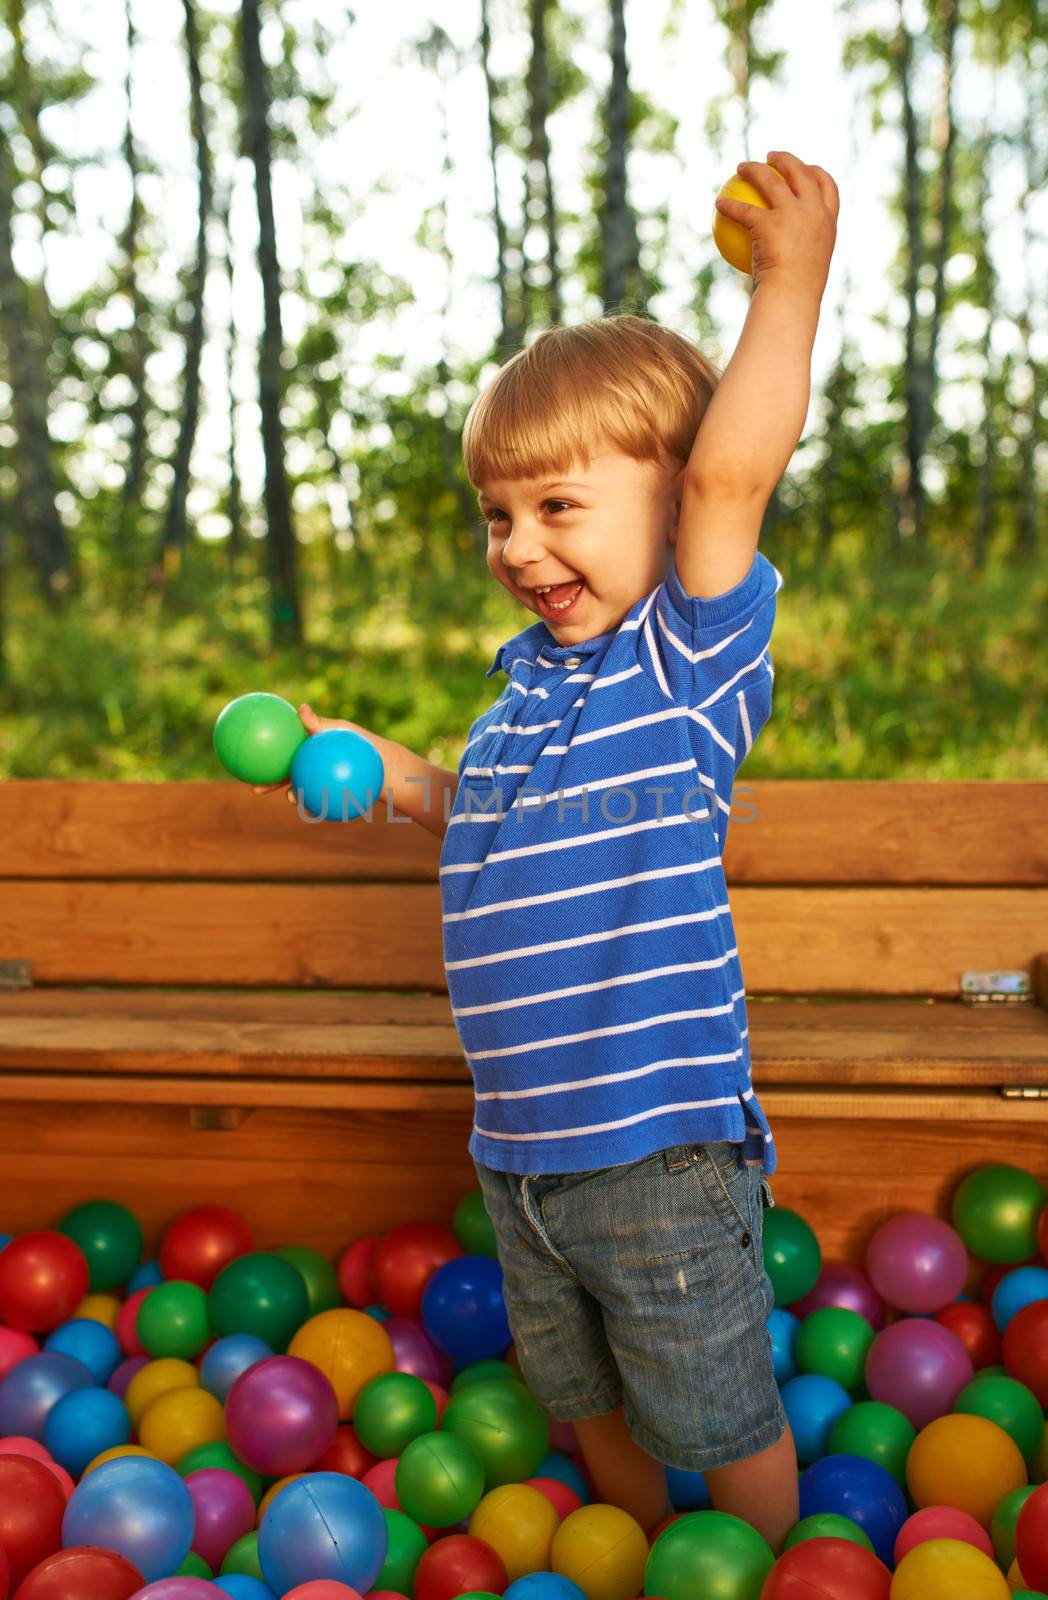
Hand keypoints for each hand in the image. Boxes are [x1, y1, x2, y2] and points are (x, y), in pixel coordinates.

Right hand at [251, 702, 355, 803]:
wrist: (383, 764)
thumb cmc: (360, 742)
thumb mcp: (340, 730)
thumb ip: (319, 724)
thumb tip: (301, 707)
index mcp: (305, 751)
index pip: (280, 752)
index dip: (263, 756)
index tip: (247, 756)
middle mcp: (308, 767)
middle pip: (282, 776)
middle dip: (268, 784)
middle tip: (254, 788)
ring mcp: (318, 782)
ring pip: (299, 792)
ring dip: (293, 796)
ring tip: (291, 798)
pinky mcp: (328, 797)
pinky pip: (318, 804)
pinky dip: (315, 808)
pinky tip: (314, 811)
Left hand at [714, 149, 838, 295]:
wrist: (792, 298)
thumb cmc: (798, 293)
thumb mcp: (807, 272)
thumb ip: (801, 255)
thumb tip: (785, 257)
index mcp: (828, 221)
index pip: (828, 187)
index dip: (816, 172)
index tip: (807, 167)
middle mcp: (813, 211)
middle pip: (800, 172)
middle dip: (785, 158)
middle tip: (770, 157)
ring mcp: (793, 214)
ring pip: (770, 180)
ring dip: (754, 169)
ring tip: (741, 167)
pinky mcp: (769, 223)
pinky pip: (743, 210)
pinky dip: (729, 206)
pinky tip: (718, 203)